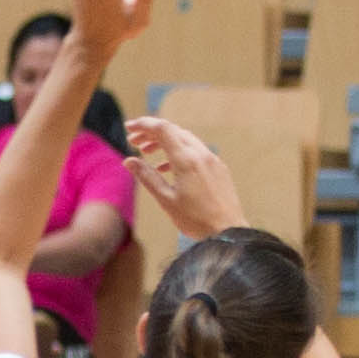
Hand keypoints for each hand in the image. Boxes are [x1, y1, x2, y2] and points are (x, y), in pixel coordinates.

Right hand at [117, 114, 245, 239]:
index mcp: (186, 160)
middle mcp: (201, 154)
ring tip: (147, 153)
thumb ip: (147, 177)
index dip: (144, 124)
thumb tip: (129, 161)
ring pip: (184, 140)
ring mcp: (212, 160)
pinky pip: (196, 151)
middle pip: (173, 131)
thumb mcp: (166, 199)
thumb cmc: (196, 220)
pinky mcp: (218, 168)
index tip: (129, 127)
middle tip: (134, 141)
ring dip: (165, 142)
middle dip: (151, 133)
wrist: (229, 233)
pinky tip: (167, 167)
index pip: (162, 129)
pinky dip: (178, 152)